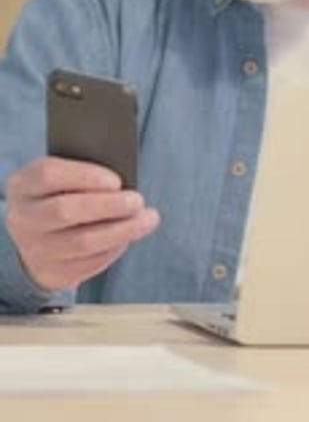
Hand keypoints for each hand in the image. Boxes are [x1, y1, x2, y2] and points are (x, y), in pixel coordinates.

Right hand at [5, 157, 159, 290]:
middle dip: (107, 206)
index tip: (117, 180)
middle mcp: (23, 218)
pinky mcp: (52, 273)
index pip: (49, 176)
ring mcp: (34, 249)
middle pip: (65, 211)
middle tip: (138, 200)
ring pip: (81, 242)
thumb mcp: (62, 177)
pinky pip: (88, 264)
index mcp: (23, 185)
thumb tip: (121, 179)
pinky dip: (113, 249)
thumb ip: (84, 173)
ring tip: (147, 219)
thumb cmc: (59, 194)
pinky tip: (129, 236)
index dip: (85, 176)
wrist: (37, 234)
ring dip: (121, 231)